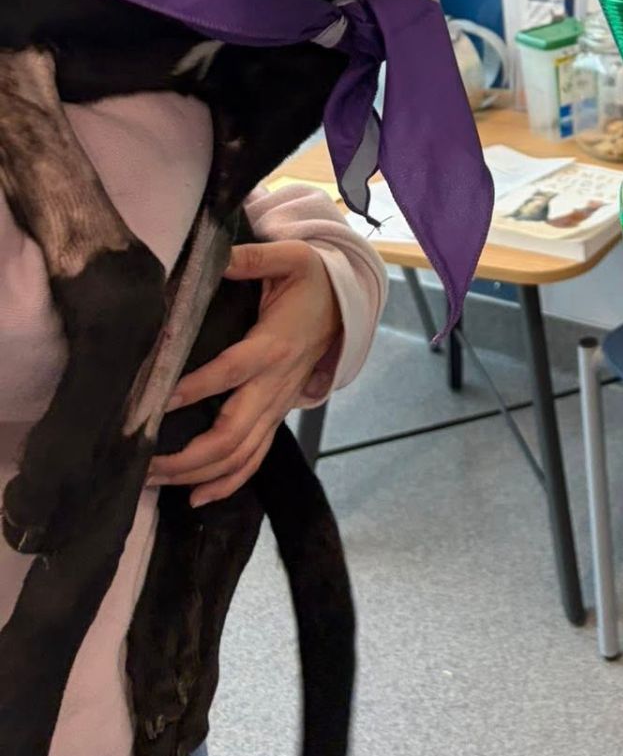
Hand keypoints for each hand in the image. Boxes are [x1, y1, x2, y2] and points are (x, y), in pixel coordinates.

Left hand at [149, 239, 341, 506]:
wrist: (346, 306)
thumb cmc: (312, 282)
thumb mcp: (290, 258)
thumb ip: (253, 258)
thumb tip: (215, 258)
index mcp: (273, 346)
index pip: (229, 373)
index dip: (195, 389)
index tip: (158, 402)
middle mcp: (275, 384)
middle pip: (233, 433)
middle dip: (187, 456)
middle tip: (143, 463)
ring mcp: (277, 405)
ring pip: (241, 454)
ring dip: (198, 475)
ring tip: (155, 481)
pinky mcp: (277, 414)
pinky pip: (255, 458)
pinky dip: (228, 483)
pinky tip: (197, 497)